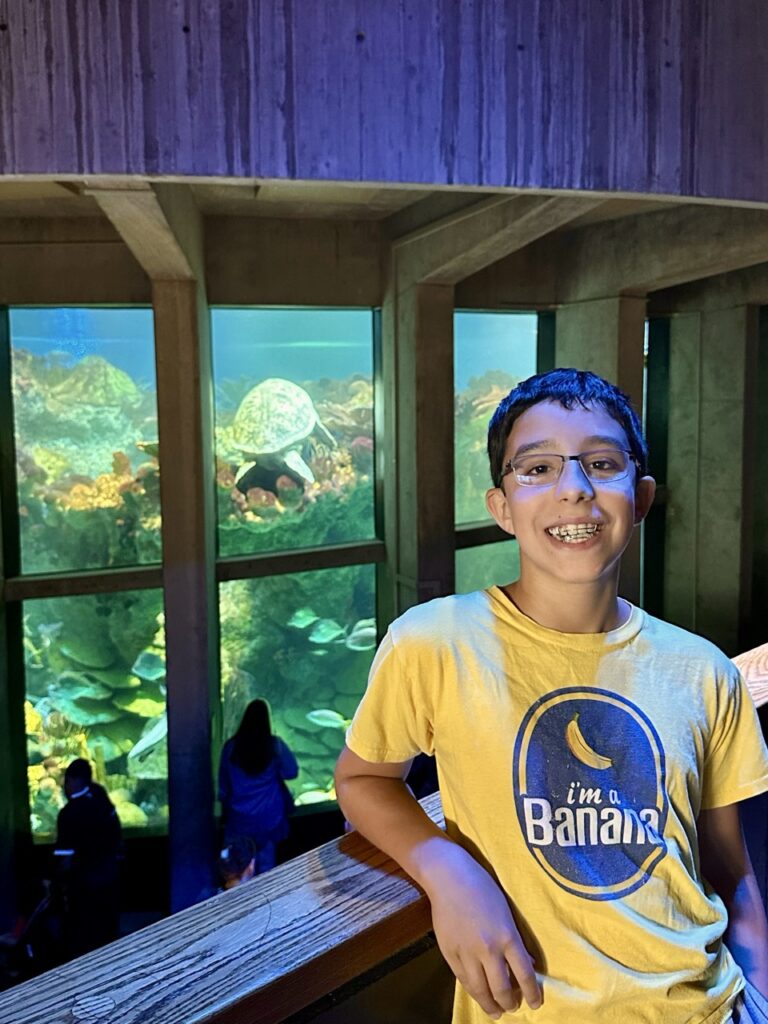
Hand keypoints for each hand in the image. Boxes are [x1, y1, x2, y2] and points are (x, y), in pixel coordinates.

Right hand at [424, 846, 541, 1017]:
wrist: (449, 877)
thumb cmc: (482, 887)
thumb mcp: (506, 912)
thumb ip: (515, 940)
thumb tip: (527, 963)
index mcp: (507, 936)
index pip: (525, 975)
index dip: (532, 993)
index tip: (536, 1003)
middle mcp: (488, 948)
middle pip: (502, 988)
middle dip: (510, 1003)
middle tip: (514, 1007)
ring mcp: (467, 952)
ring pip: (480, 990)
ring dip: (490, 1004)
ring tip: (496, 1011)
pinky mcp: (450, 952)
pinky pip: (463, 979)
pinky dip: (472, 990)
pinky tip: (478, 994)